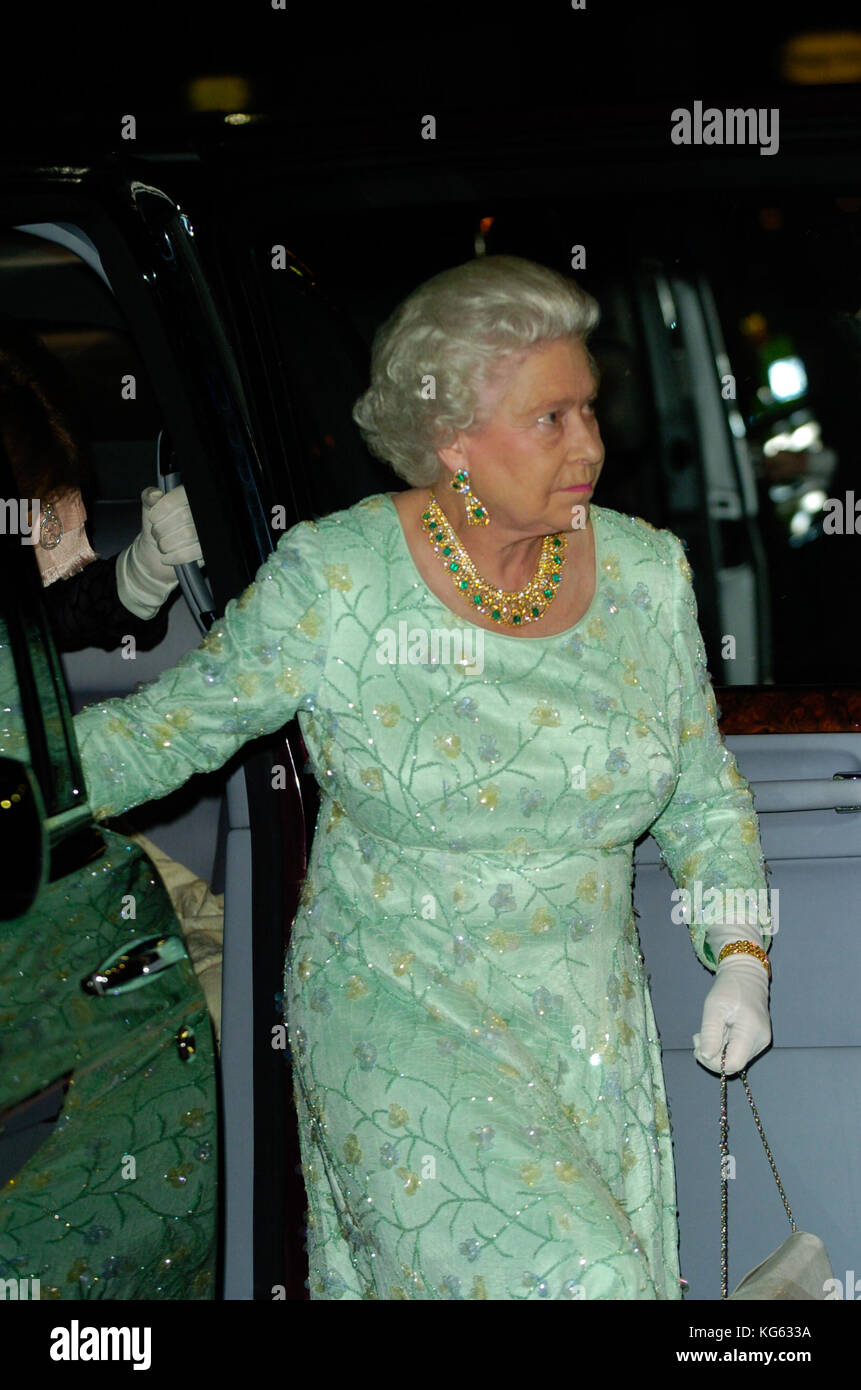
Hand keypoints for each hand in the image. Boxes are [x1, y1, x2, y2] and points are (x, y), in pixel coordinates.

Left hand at [116, 485, 203, 619]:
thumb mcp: (148, 509)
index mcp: (187, 499)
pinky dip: (174, 556)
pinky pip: (190, 553)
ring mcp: (202, 534)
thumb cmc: (154, 529)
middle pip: (183, 516)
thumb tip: (155, 495)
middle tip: (156, 533)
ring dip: (166, 543)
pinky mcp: (203, 551)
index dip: (165, 507)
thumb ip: (149, 497)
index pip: (181, 496)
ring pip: (187, 534)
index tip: (153, 517)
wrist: (153, 554)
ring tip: (161, 544)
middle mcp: (198, 514)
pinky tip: (166, 557)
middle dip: (162, 528)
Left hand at [693, 952, 770, 1074]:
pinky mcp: (757, 1040)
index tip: (698, 1048)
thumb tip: (705, 1057)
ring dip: (716, 1052)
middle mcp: (760, 1041)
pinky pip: (737, 1051)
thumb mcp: (714, 1008)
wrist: (746, 975)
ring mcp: (761, 1041)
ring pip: (735, 1060)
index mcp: (751, 1031)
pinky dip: (723, 1047)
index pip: (733, 1064)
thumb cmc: (729, 987)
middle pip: (734, 1065)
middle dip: (711, 1057)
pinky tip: (716, 1034)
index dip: (713, 1063)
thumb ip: (710, 1034)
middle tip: (697, 1038)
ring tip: (705, 1033)